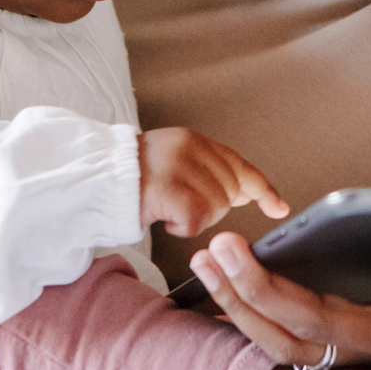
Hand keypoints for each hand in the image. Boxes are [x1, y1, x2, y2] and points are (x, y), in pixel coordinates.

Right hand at [139, 128, 289, 237]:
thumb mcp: (174, 162)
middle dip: (215, 208)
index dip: (263, 190)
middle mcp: (190, 148)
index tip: (279, 208)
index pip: (240, 166)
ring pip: (216, 209)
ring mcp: (179, 167)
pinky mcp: (168, 190)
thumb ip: (208, 171)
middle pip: (230, 192)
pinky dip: (183, 228)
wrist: (91, 179)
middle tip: (183, 206)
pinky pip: (196, 221)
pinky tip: (165, 219)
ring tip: (168, 209)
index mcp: (194, 141)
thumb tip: (246, 191)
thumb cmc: (129, 179)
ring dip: (195, 219)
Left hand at [190, 148, 370, 368]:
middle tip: (233, 248)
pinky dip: (240, 308)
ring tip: (208, 253)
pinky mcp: (335, 350)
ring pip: (292, 340)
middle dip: (280, 291)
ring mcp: (363, 354)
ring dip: (244, 299)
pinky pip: (277, 340)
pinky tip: (210, 265)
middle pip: (334, 328)